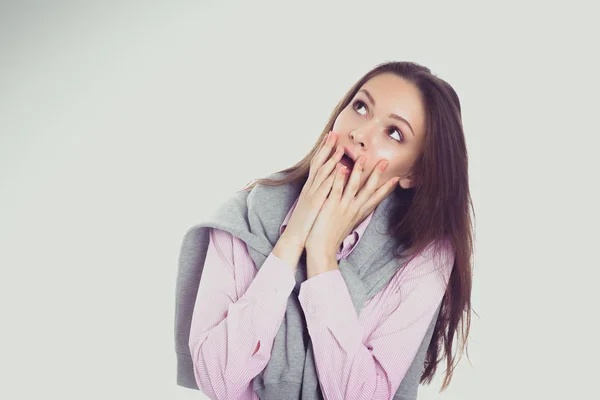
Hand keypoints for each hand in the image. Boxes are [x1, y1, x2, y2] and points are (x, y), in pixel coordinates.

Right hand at [280, 130, 345, 249]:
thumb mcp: (313, 204)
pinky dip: (333, 177)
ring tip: (340, 147)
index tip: (330, 138)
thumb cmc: (306, 223)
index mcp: (311, 188)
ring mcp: (312, 195)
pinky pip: (325, 188)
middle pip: (318, 163)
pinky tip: (340, 169)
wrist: (295, 237)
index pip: (317, 165)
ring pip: (322, 173)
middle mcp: (310, 188)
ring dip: (331, 159)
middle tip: (333, 133)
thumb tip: (328, 185)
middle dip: (326, 148)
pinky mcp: (315, 204)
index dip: (323, 150)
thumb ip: (320, 193)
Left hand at [304, 154, 398, 258]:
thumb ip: (353, 213)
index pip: (376, 198)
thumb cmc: (332, 237)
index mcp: (359, 213)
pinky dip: (339, 178)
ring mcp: (343, 207)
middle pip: (369, 189)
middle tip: (385, 161)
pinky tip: (341, 167)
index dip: (387, 188)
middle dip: (377, 174)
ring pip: (354, 185)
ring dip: (359, 170)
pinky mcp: (331, 206)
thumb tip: (359, 206)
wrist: (322, 250)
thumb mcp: (347, 224)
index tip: (397, 179)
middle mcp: (354, 209)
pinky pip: (336, 189)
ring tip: (363, 157)